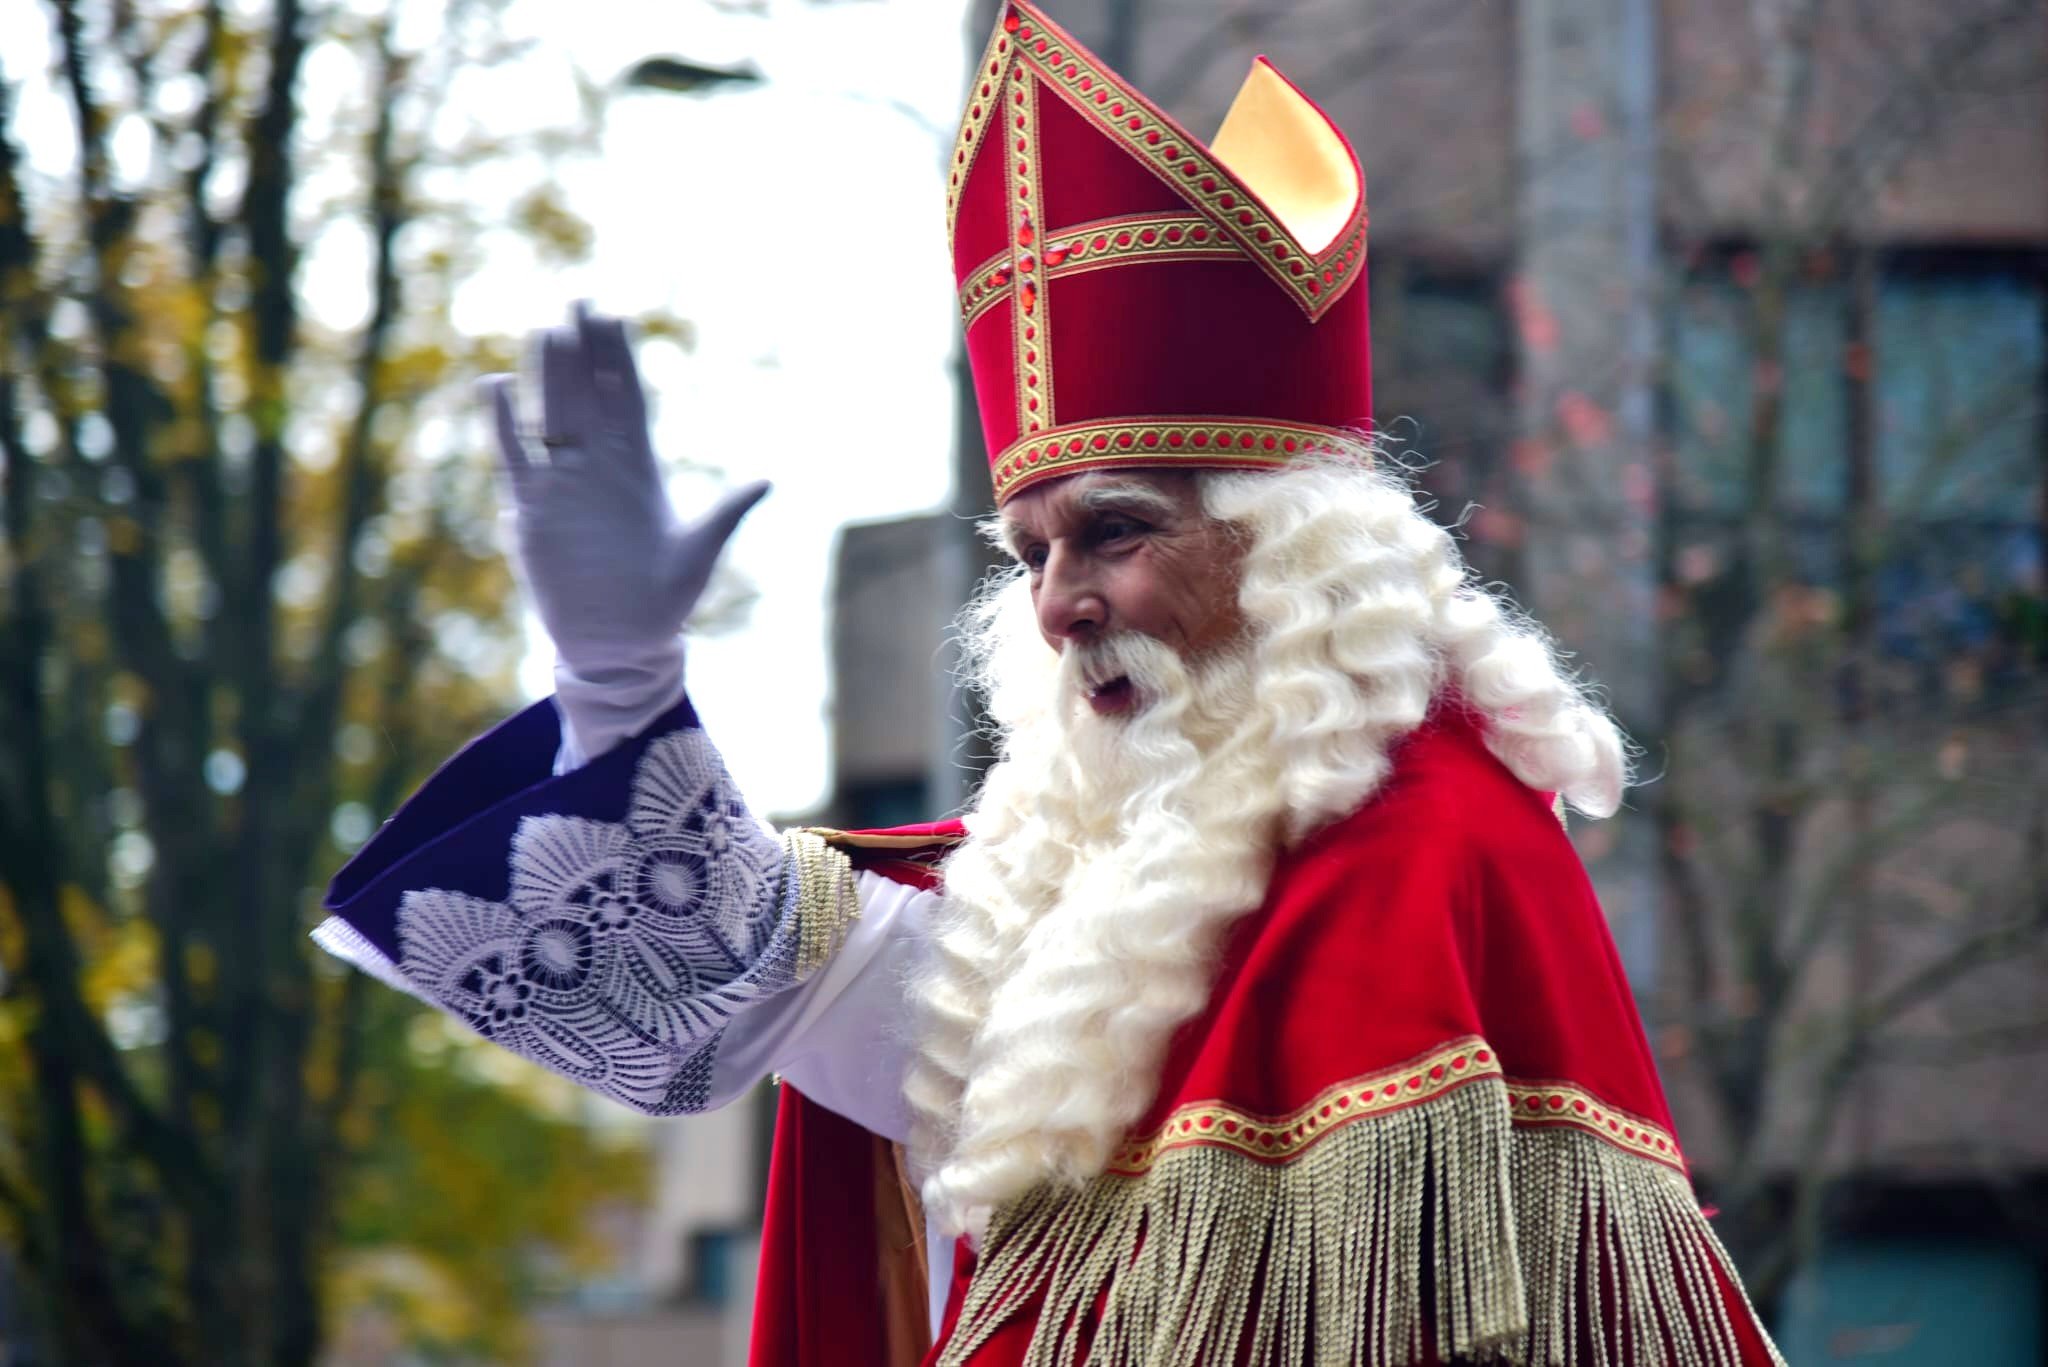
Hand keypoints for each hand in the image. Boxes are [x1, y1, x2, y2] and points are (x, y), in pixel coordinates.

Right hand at [483, 302, 768, 689]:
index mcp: (640, 470)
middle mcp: (599, 468)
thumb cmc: (664, 600)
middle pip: (589, 396)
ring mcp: (564, 485)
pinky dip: (504, 425)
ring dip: (549, 377)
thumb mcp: (699, 553)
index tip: (614, 317)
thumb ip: (726, 513)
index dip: (621, 360)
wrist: (619, 643)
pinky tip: (496, 387)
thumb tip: (768, 480)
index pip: (629, 401)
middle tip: (578, 303)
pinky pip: (514, 458)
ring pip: (552, 416)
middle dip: (583, 352)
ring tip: (545, 332)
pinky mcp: (532, 511)